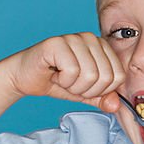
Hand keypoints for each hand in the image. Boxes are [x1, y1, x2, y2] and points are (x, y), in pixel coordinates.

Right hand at [6, 32, 124, 111]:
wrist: (25, 78)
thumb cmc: (56, 81)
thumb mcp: (85, 93)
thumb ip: (102, 98)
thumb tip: (116, 105)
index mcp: (102, 46)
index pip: (119, 76)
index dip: (101, 90)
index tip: (84, 86)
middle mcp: (90, 37)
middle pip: (106, 77)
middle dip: (87, 90)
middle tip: (71, 83)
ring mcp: (73, 38)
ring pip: (90, 75)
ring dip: (73, 86)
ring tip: (62, 78)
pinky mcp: (57, 43)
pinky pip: (72, 71)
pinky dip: (62, 81)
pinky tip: (54, 73)